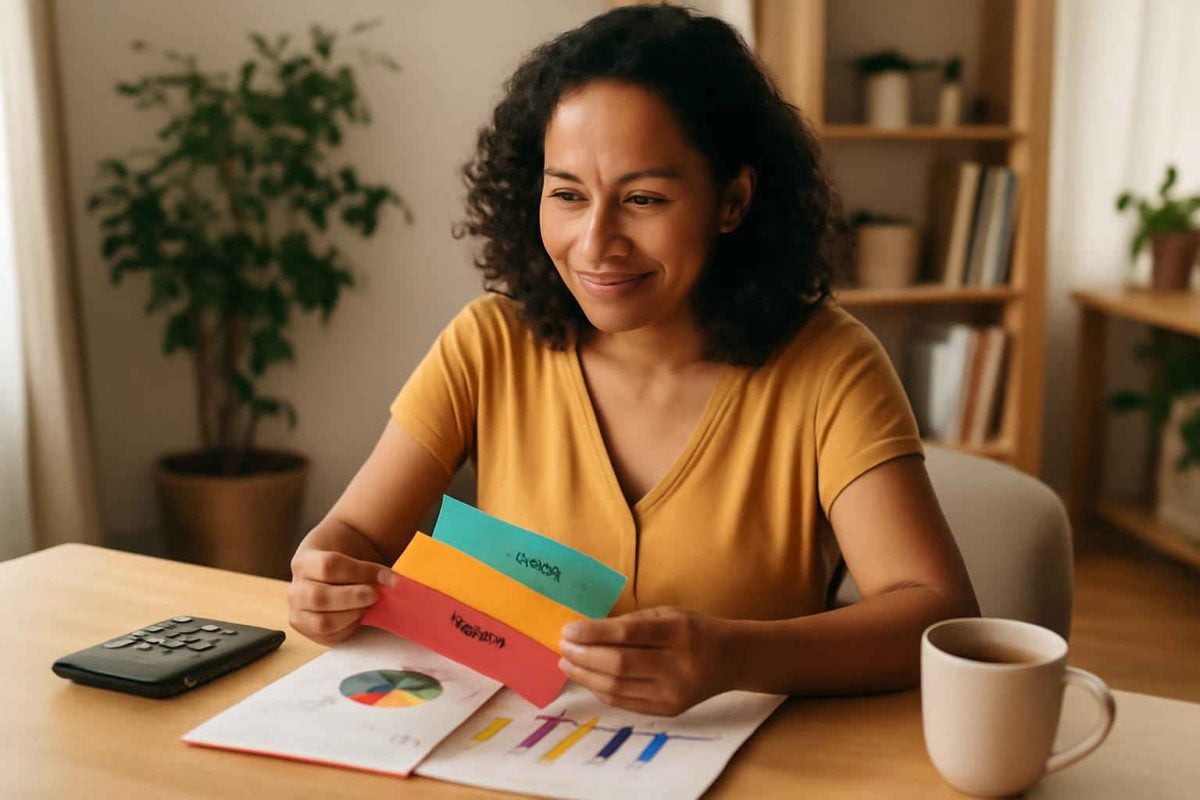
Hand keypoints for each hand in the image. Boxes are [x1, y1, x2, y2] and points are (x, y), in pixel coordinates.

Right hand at [288, 548, 395, 645]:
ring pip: (323, 622)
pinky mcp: (308, 632)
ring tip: (368, 606)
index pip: (329, 566)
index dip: (362, 571)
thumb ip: (367, 566)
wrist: (330, 572)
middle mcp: (295, 589)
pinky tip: (359, 616)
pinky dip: (350, 628)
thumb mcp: (351, 553)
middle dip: (354, 597)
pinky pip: (330, 636)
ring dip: (352, 615)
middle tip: (376, 595)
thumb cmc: (345, 562)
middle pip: (320, 597)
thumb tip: (391, 581)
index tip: (386, 575)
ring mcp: (298, 613)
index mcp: (303, 562)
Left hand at [558, 606, 731, 715]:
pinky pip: (625, 702)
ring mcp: (673, 693)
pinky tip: (587, 677)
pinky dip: (601, 689)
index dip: (594, 633)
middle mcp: (678, 665)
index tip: (568, 629)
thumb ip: (631, 622)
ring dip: (585, 675)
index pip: (629, 633)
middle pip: (619, 664)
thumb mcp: (668, 614)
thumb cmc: (694, 629)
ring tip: (567, 662)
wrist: (731, 659)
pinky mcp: (668, 710)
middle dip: (584, 655)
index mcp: (679, 632)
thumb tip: (586, 631)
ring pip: (617, 688)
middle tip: (563, 645)